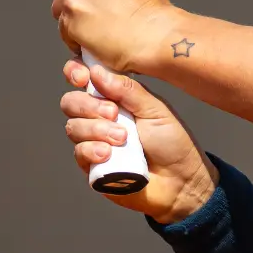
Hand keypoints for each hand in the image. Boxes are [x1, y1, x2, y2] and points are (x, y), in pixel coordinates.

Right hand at [60, 59, 217, 222]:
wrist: (181, 181)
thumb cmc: (172, 143)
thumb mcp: (155, 109)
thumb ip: (127, 90)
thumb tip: (96, 71)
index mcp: (114, 98)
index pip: (83, 79)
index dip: (75, 73)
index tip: (82, 77)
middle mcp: (99, 118)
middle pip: (71, 102)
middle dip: (89, 106)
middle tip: (114, 113)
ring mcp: (94, 142)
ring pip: (73, 128)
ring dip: (96, 130)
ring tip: (122, 139)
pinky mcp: (93, 167)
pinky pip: (79, 153)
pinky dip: (92, 150)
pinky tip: (109, 154)